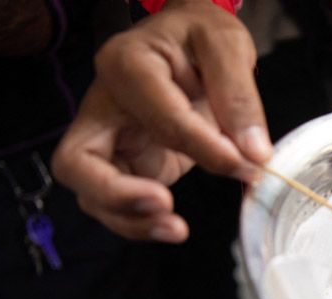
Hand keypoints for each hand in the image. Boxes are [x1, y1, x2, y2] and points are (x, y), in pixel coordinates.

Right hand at [51, 0, 268, 241]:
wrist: (190, 40)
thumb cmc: (201, 37)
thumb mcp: (227, 46)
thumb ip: (239, 97)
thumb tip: (254, 154)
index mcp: (127, 65)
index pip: (158, 116)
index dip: (201, 146)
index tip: (242, 164)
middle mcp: (103, 105)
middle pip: (77, 162)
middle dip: (115, 195)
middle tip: (164, 206)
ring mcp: (108, 139)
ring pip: (91, 192)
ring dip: (128, 220)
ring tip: (175, 229)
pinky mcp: (126, 163)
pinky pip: (118, 202)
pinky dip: (140, 221)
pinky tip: (172, 226)